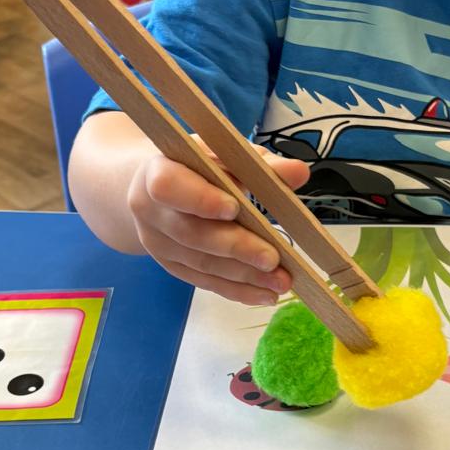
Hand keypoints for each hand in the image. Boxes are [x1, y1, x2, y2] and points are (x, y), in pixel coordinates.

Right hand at [127, 141, 310, 305]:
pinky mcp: (173, 267)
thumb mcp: (225, 154)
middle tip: (272, 259)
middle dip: (235, 248)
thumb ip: (260, 163)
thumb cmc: (198, 166)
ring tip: (280, 282)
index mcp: (157, 172)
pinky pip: (205, 282)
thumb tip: (299, 172)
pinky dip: (237, 291)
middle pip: (191, 234)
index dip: (199, 199)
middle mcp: (150, 212)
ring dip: (243, 276)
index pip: (169, 187)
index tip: (233, 208)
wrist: (159, 191)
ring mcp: (159, 245)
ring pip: (201, 264)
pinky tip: (264, 295)